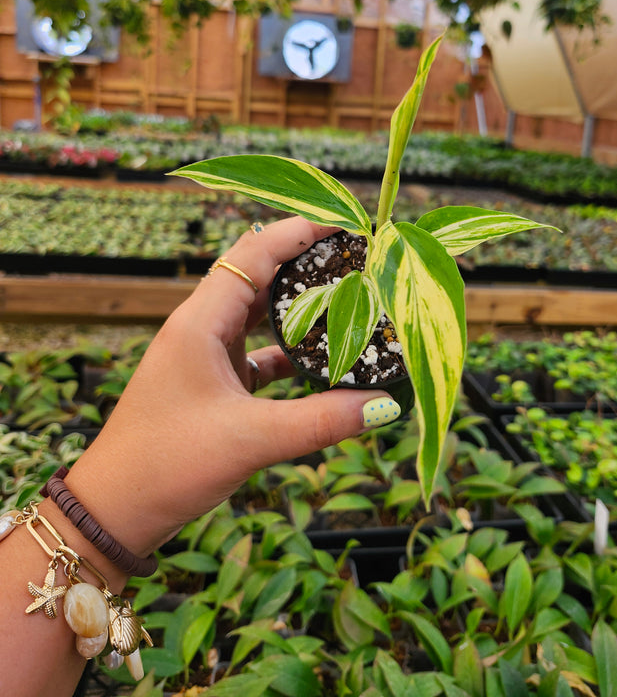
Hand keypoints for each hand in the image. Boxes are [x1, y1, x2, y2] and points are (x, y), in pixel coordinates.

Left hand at [64, 217, 399, 558]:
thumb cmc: (166, 465)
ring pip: (258, 311)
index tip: (348, 223)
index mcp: (200, 321)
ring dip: (298, 303)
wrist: (113, 510)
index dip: (301, 230)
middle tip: (357, 257)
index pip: (255, 252)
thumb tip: (385, 405)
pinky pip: (256, 350)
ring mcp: (204, 354)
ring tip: (347, 296)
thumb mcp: (250, 439)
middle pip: (258, 273)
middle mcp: (201, 327)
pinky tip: (320, 358)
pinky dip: (288, 349)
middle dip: (306, 260)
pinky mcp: (211, 381)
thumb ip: (320, 421)